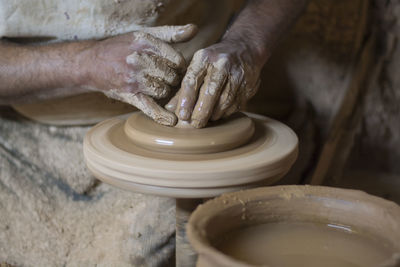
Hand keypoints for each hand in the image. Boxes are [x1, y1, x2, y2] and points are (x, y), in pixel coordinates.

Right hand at [79, 24, 196, 125]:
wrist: (92, 63)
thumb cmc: (123, 48)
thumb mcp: (144, 35)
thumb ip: (171, 33)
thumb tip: (194, 29)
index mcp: (146, 43)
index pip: (177, 60)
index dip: (179, 66)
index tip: (174, 67)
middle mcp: (139, 60)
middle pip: (172, 77)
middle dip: (172, 79)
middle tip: (166, 77)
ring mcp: (134, 80)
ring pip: (164, 91)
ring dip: (165, 91)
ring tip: (158, 85)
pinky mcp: (130, 96)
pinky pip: (150, 108)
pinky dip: (162, 116)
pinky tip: (172, 121)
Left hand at [166, 40, 261, 127]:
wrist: (245, 48)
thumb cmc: (214, 60)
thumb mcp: (198, 66)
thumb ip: (185, 87)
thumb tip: (169, 109)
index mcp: (205, 58)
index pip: (192, 80)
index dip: (186, 100)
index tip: (182, 116)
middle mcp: (222, 64)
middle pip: (210, 92)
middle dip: (201, 111)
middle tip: (195, 124)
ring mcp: (238, 75)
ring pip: (225, 101)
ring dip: (214, 114)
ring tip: (206, 119)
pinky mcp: (249, 86)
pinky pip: (236, 105)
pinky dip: (225, 112)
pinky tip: (219, 113)